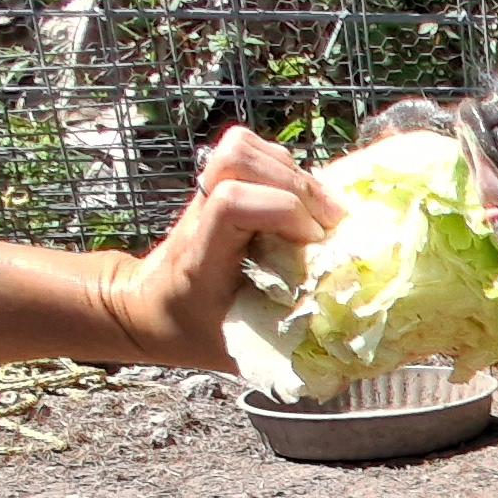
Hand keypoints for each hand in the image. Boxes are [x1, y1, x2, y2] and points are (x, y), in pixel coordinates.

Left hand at [97, 127, 344, 369]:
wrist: (147, 307)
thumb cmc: (191, 332)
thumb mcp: (239, 349)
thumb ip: (287, 345)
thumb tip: (350, 341)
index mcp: (201, 258)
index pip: (231, 203)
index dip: (281, 210)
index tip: (311, 243)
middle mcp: (200, 217)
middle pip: (239, 160)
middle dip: (298, 188)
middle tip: (329, 226)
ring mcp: (206, 194)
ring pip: (245, 148)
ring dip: (293, 174)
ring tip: (320, 212)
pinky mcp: (219, 183)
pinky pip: (253, 151)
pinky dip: (286, 168)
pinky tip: (302, 202)